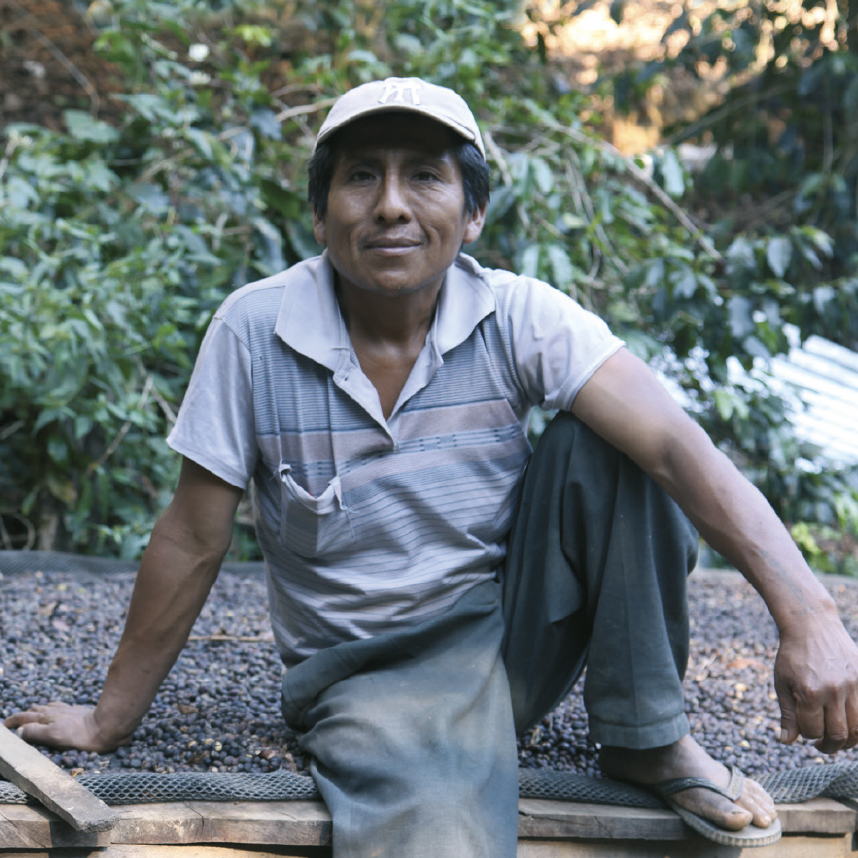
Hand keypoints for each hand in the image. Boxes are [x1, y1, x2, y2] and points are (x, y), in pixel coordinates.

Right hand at [4, 702, 127, 753]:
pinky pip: (61, 707)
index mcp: (47, 718)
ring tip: (32, 714)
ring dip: (38, 711)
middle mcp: (56, 712)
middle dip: (24, 715)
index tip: (4, 726)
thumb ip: (35, 733)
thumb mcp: (53, 736)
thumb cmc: (79, 734)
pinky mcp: (78, 711)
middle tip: (15, 720)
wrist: (105, 726)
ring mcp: (67, 710)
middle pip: (35, 710)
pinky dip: (53, 709)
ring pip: (48, 707)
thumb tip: (20, 730)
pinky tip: (57, 710)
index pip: (25, 718)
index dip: (13, 721)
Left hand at [774, 611, 857, 753]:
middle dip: (829, 746)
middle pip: (839, 735)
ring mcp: (852, 685)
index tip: (805, 732)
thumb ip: (787, 714)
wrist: (811, 626)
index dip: (807, 736)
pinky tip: (849, 723)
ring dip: (848, 741)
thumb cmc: (793, 656)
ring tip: (837, 738)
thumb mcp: (782, 683)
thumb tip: (786, 741)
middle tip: (822, 745)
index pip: (812, 731)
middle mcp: (833, 691)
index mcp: (809, 692)